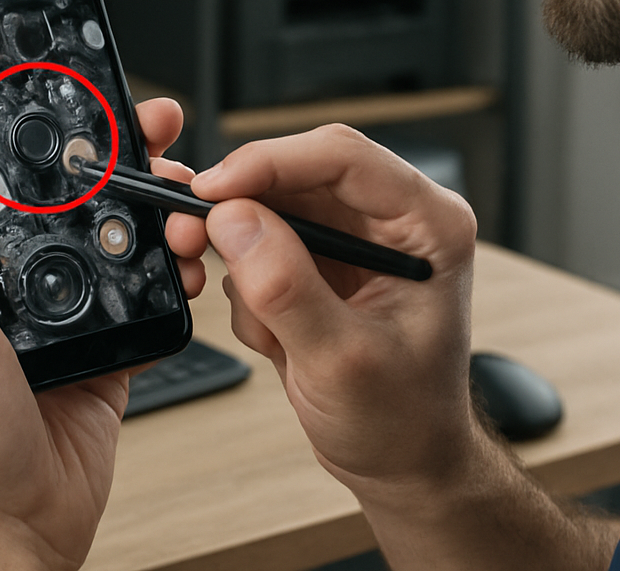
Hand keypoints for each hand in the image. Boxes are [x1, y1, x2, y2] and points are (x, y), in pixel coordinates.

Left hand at [0, 98, 200, 569]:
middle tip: (152, 130)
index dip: (32, 131)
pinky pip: (142, 300)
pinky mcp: (105, 352)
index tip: (70, 92)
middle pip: (67, 201)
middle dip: (112, 161)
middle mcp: (9, 289)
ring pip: (112, 244)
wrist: (15, 526)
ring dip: (149, 216)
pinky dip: (169, 279)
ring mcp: (60, 320)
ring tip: (181, 194)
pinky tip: (185, 260)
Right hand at [165, 124, 480, 507]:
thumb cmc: (403, 420)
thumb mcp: (341, 361)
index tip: (214, 189)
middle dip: (241, 204)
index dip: (271, 162)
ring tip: (260, 320)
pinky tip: (275, 334)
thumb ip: (286, 288)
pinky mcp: (321, 261)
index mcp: (427, 225)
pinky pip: (261, 241)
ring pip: (272, 204)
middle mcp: (393, 220)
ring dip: (240, 250)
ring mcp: (355, 239)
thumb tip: (233, 221)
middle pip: (299, 170)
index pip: (343, 157)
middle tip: (191, 232)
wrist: (402, 462)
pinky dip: (248, 283)